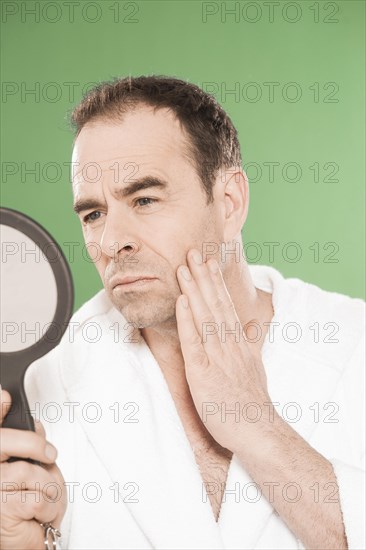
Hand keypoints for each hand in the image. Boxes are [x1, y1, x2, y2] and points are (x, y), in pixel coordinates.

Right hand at [0, 388, 66, 549]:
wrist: (27, 544)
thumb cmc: (29, 507)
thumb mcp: (33, 471)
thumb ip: (29, 448)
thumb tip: (36, 427)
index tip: (5, 395)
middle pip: (5, 442)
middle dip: (34, 444)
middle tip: (50, 456)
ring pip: (29, 472)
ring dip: (49, 488)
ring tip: (44, 501)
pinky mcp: (2, 509)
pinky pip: (38, 497)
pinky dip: (49, 508)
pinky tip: (39, 517)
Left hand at [176, 249, 270, 451]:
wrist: (256, 430)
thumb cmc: (252, 401)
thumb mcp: (256, 365)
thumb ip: (251, 342)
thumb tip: (252, 324)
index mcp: (238, 341)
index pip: (225, 305)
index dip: (215, 282)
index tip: (208, 261)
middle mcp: (229, 343)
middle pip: (215, 303)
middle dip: (203, 276)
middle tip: (193, 251)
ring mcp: (217, 356)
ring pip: (204, 316)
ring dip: (194, 290)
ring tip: (184, 267)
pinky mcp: (203, 372)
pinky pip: (194, 342)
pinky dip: (187, 320)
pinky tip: (182, 301)